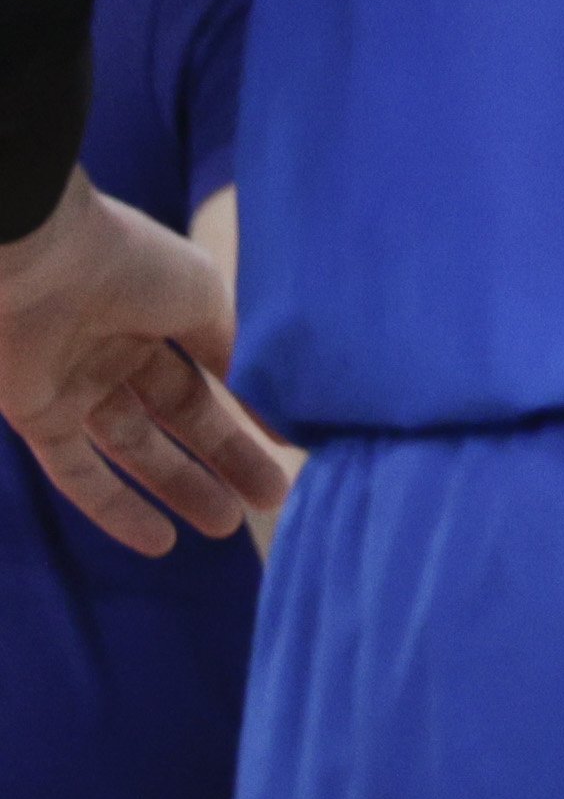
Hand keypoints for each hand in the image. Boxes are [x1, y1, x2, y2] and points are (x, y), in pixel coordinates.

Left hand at [0, 177, 291, 555]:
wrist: (39, 255)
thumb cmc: (130, 264)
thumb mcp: (205, 298)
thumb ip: (236, 351)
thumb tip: (274, 402)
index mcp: (161, 313)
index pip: (212, 373)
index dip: (249, 410)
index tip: (292, 445)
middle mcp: (120, 350)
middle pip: (180, 417)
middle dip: (225, 458)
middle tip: (271, 500)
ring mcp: (76, 384)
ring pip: (136, 449)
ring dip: (181, 487)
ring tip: (227, 526)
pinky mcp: (36, 415)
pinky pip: (77, 473)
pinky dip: (115, 509)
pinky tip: (160, 543)